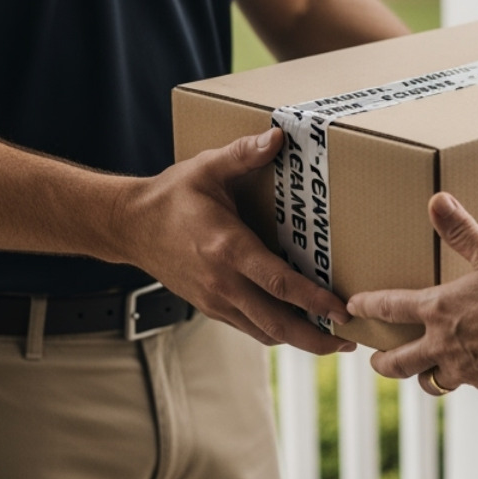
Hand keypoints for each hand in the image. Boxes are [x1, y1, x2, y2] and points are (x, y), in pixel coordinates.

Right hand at [111, 127, 356, 355]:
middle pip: (276, 323)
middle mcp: (222, 282)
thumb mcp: (207, 167)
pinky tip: (298, 326)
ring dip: (299, 340)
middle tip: (349, 341)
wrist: (128, 226)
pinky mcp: (210, 307)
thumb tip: (277, 136)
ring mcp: (215, 300)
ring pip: (264, 333)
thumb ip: (243, 154)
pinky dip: (276, 332)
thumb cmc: (171, 196)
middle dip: (315, 337)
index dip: (313, 300)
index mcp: (227, 249)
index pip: (278, 284)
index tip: (342, 309)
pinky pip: (249, 328)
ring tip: (332, 338)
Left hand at [346, 192, 477, 395]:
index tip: (353, 307)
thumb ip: (463, 231)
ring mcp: (464, 368)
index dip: (370, 306)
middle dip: (383, 361)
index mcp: (440, 309)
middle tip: (374, 359)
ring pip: (430, 381)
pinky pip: (468, 383)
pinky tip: (476, 370)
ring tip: (423, 371)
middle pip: (399, 361)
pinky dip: (467, 377)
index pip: (392, 307)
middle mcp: (443, 343)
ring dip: (422, 376)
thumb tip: (438, 200)